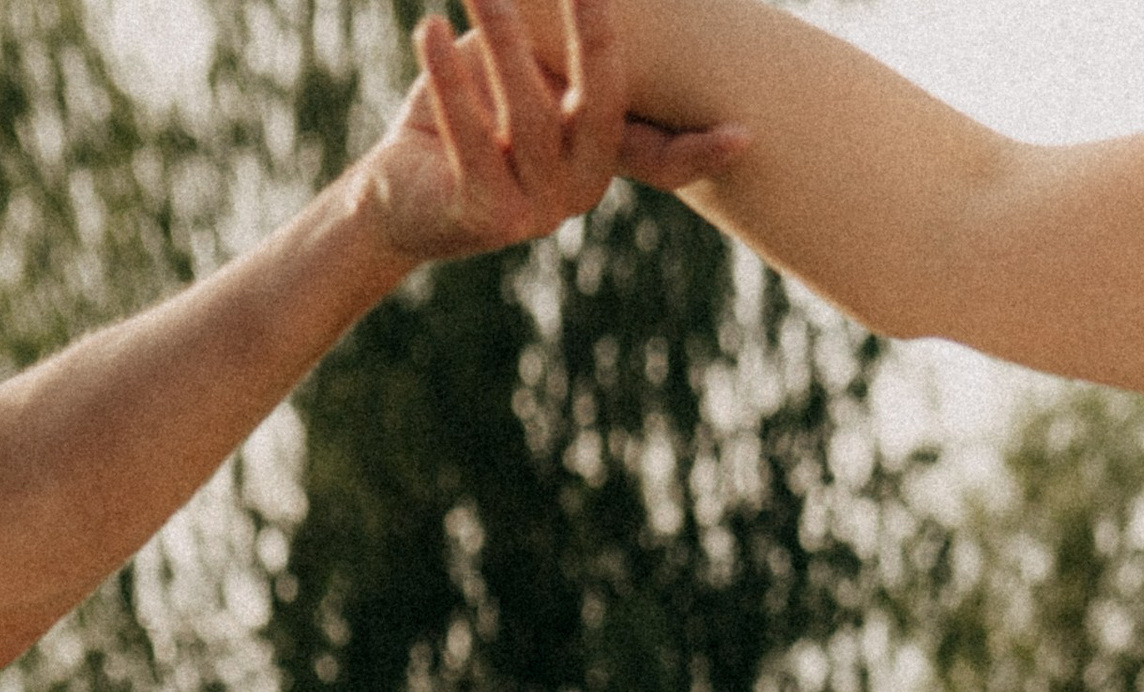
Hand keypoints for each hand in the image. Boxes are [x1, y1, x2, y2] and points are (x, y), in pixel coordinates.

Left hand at [359, 0, 744, 267]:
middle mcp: (576, 193)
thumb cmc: (468, 116)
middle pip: (598, 106)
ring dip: (501, 37)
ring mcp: (532, 213)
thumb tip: (596, 0)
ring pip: (530, 115)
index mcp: (598, 159)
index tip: (746, 136)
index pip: (659, 155)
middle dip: (590, 31)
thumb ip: (568, 58)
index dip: (699, 151)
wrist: (397, 191)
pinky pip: (470, 138)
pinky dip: (448, 80)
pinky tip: (429, 30)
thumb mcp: (528, 76)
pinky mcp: (479, 217)